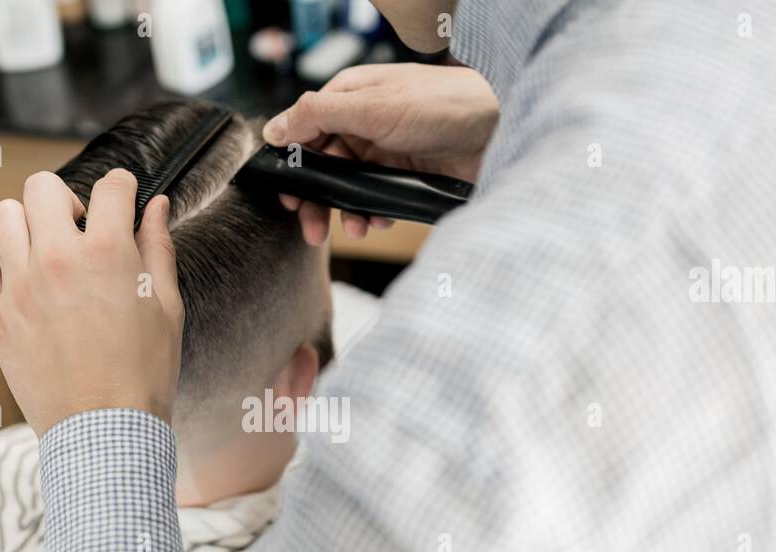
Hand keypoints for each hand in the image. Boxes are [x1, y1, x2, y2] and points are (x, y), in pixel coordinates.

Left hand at [0, 170, 184, 435]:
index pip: (110, 187)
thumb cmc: (144, 375)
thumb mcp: (166, 308)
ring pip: (3, 217)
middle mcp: (58, 261)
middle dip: (65, 198)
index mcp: (108, 254)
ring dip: (26, 225)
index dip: (122, 188)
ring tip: (45, 251)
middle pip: (42, 187)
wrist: (107, 433)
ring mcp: (21, 288)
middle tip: (78, 226)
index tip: (122, 198)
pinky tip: (26, 286)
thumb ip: (158, 249)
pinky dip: (2, 268)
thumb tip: (154, 208)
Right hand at [263, 62, 498, 244]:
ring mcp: (385, 152)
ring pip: (349, 190)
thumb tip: (274, 130)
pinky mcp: (405, 176)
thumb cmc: (442, 104)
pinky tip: (379, 221)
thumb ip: (319, 116)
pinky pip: (377, 201)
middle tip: (312, 229)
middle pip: (323, 167)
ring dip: (346, 213)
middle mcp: (364, 124)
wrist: (500, 127)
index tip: (287, 194)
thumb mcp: (373, 106)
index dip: (292, 164)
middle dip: (317, 200)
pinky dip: (373, 215)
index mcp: (350, 98)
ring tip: (354, 229)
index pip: (305, 131)